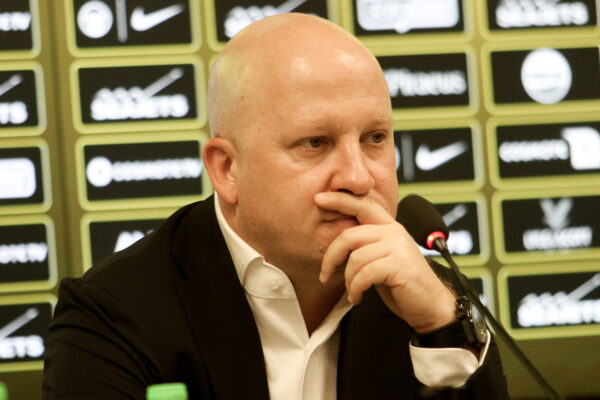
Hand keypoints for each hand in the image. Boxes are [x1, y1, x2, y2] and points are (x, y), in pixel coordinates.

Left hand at [315, 192, 456, 332]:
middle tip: (324, 275)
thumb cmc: (402, 284)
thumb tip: (337, 245)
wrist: (430, 306)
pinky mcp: (399, 265)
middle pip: (349, 235)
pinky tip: (357, 297)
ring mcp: (398, 247)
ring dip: (348, 280)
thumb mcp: (381, 259)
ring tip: (352, 291)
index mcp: (389, 227)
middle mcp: (394, 232)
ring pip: (355, 258)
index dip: (340, 200)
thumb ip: (365, 246)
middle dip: (331, 257)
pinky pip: (365, 274)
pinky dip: (356, 288)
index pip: (363, 205)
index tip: (319, 198)